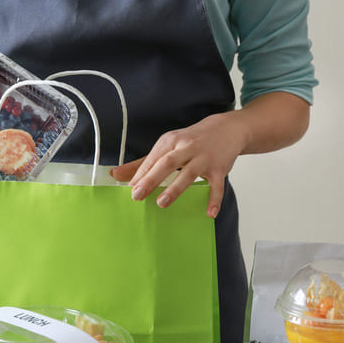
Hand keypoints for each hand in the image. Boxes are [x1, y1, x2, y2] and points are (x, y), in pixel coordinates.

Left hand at [111, 112, 248, 217]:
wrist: (227, 129)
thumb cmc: (191, 140)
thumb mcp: (167, 146)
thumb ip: (142, 163)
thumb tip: (115, 175)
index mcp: (171, 141)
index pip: (153, 159)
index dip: (140, 174)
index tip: (128, 190)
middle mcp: (187, 147)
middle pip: (167, 162)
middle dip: (151, 179)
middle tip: (137, 195)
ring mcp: (205, 158)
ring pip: (189, 173)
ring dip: (175, 188)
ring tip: (162, 203)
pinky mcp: (220, 169)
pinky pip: (217, 186)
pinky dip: (214, 199)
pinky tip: (210, 213)